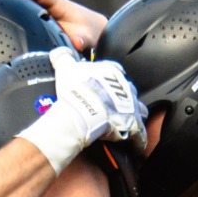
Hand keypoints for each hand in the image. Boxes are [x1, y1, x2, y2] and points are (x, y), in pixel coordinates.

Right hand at [0, 0, 108, 51]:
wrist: (94, 33)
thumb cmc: (90, 33)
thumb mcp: (88, 37)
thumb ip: (82, 40)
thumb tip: (75, 42)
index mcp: (57, 4)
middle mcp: (46, 3)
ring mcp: (41, 9)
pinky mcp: (39, 16)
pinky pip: (21, 9)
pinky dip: (7, 6)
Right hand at [19, 47, 147, 172]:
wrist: (83, 110)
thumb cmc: (76, 89)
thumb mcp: (65, 68)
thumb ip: (63, 57)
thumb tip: (58, 51)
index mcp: (112, 72)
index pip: (115, 71)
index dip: (110, 79)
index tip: (104, 86)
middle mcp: (125, 86)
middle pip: (128, 91)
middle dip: (123, 98)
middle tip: (112, 108)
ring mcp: (132, 105)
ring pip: (139, 110)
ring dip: (134, 116)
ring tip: (126, 124)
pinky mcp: (134, 123)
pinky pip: (140, 133)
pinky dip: (138, 140)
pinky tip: (135, 145)